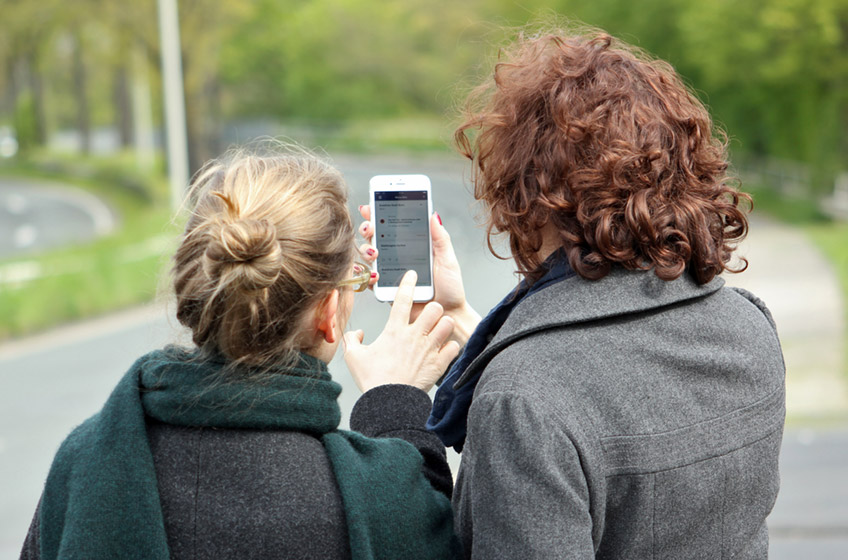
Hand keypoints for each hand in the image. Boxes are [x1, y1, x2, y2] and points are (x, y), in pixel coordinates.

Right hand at [344, 270, 460, 392]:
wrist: (389, 404)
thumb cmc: (372, 380)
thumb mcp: (354, 357)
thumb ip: (352, 340)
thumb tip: (357, 333)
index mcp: (394, 331)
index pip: (402, 299)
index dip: (408, 283)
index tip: (412, 274)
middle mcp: (414, 336)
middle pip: (434, 308)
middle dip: (433, 308)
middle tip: (428, 315)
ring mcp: (428, 349)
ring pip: (446, 324)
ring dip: (444, 325)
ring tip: (439, 330)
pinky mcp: (438, 364)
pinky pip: (453, 347)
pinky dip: (450, 347)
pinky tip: (444, 349)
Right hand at [357, 205, 480, 344]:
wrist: (448, 316)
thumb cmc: (451, 289)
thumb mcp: (448, 260)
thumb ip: (440, 238)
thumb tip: (433, 214)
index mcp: (411, 246)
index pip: (392, 226)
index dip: (378, 214)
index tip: (370, 206)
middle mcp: (397, 257)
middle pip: (375, 237)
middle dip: (368, 228)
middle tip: (371, 228)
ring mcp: (389, 273)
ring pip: (368, 256)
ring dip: (366, 250)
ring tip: (375, 252)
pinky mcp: (386, 290)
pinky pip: (369, 281)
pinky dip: (367, 275)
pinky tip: (374, 274)